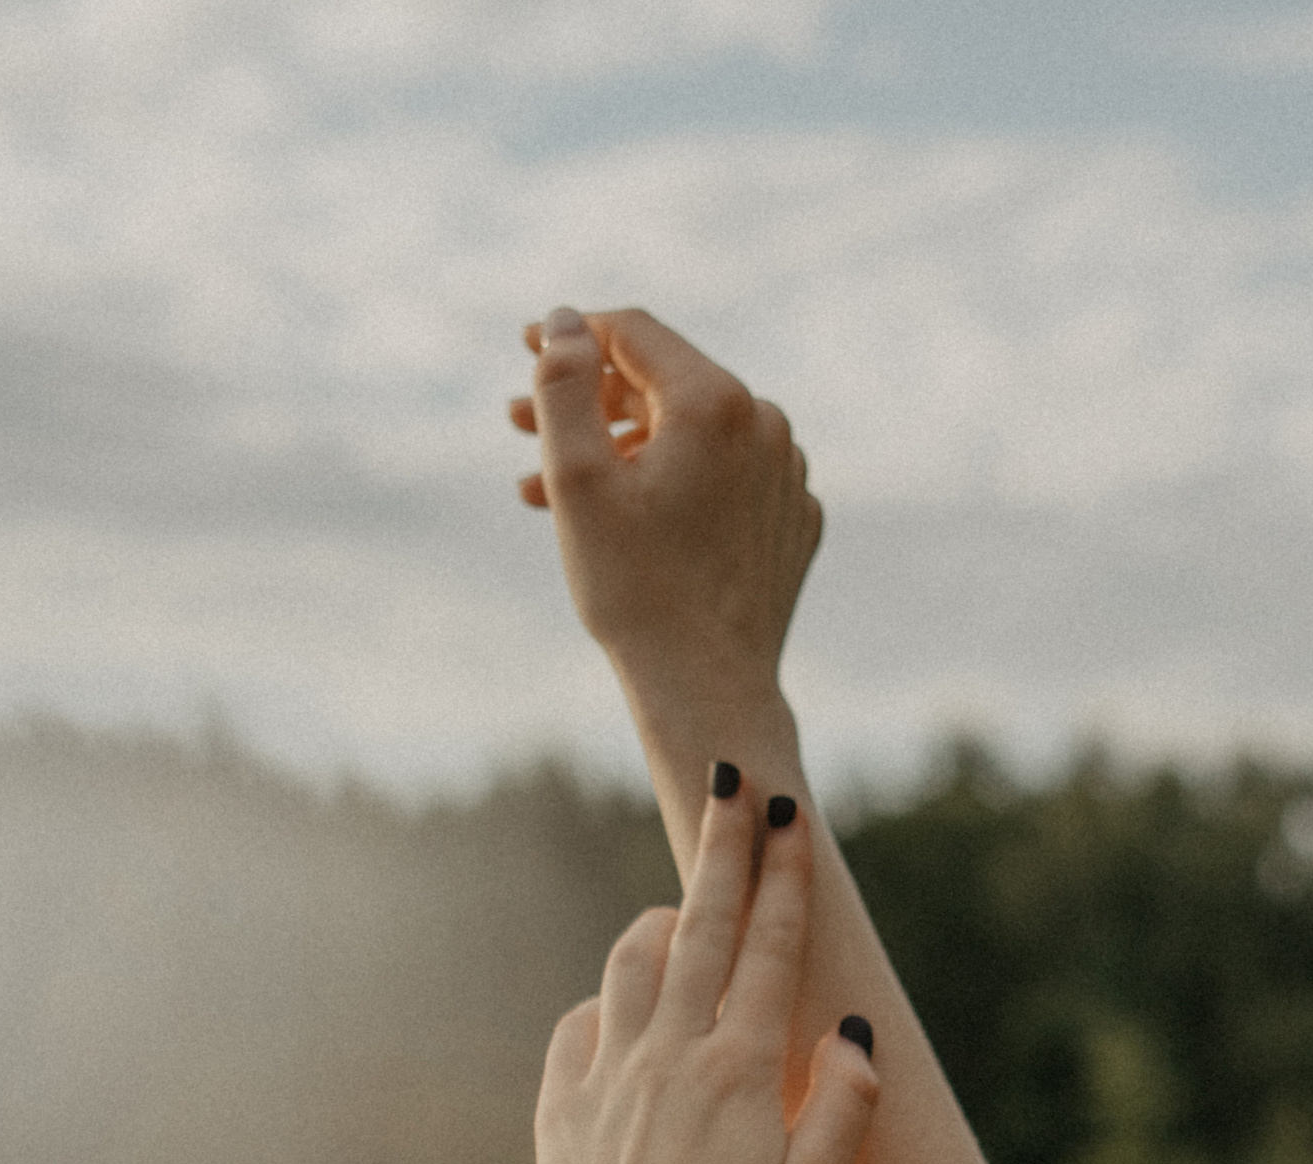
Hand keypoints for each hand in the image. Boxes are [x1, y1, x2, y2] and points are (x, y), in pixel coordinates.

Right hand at [510, 305, 820, 698]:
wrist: (709, 691)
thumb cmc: (636, 591)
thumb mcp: (578, 479)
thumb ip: (564, 385)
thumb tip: (567, 323)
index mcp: (717, 402)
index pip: (635, 334)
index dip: (574, 334)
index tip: (527, 347)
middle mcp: (767, 426)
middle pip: (664, 384)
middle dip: (590, 401)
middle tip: (520, 423)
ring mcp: (788, 477)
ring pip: (692, 437)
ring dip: (622, 449)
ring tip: (554, 486)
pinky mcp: (792, 522)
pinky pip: (725, 482)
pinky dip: (675, 487)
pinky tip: (626, 521)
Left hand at [528, 776, 875, 1163]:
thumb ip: (840, 1112)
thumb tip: (851, 1037)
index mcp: (739, 1070)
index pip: (772, 949)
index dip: (786, 877)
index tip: (791, 815)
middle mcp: (671, 1052)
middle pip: (701, 925)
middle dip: (723, 849)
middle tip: (736, 783)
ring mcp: (610, 1071)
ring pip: (632, 960)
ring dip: (660, 920)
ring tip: (679, 905)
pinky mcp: (563, 1102)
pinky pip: (584, 1022)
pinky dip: (607, 1001)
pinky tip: (621, 1010)